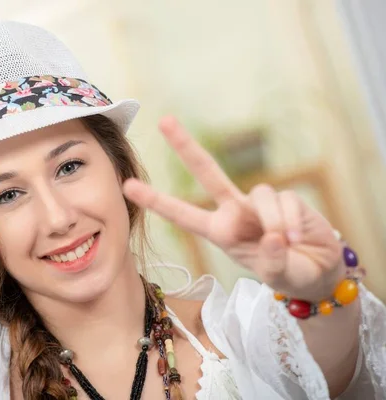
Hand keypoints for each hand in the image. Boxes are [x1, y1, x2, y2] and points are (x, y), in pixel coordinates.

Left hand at [123, 116, 343, 301]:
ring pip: (260, 196)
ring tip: (285, 245)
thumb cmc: (286, 272)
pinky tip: (296, 238)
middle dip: (186, 146)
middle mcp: (235, 211)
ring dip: (274, 223)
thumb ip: (271, 260)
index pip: (182, 215)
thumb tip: (272, 237)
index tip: (127, 186)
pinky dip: (291, 222)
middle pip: (208, 171)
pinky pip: (286, 202)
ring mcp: (259, 202)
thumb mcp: (273, 274)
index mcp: (220, 231)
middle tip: (164, 121)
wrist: (317, 271)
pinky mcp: (286, 197)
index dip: (156, 201)